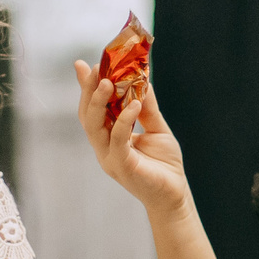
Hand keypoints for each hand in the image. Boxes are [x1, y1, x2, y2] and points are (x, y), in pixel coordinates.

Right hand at [75, 61, 194, 221]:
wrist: (175, 193)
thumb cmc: (164, 163)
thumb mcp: (155, 127)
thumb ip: (146, 106)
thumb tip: (141, 79)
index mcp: (108, 137)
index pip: (92, 109)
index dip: (86, 88)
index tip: (84, 65)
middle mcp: (104, 147)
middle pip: (87, 115)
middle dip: (89, 90)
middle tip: (96, 69)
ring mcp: (109, 157)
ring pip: (95, 127)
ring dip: (100, 102)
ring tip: (109, 82)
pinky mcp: (122, 166)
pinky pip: (117, 140)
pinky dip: (123, 121)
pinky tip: (133, 105)